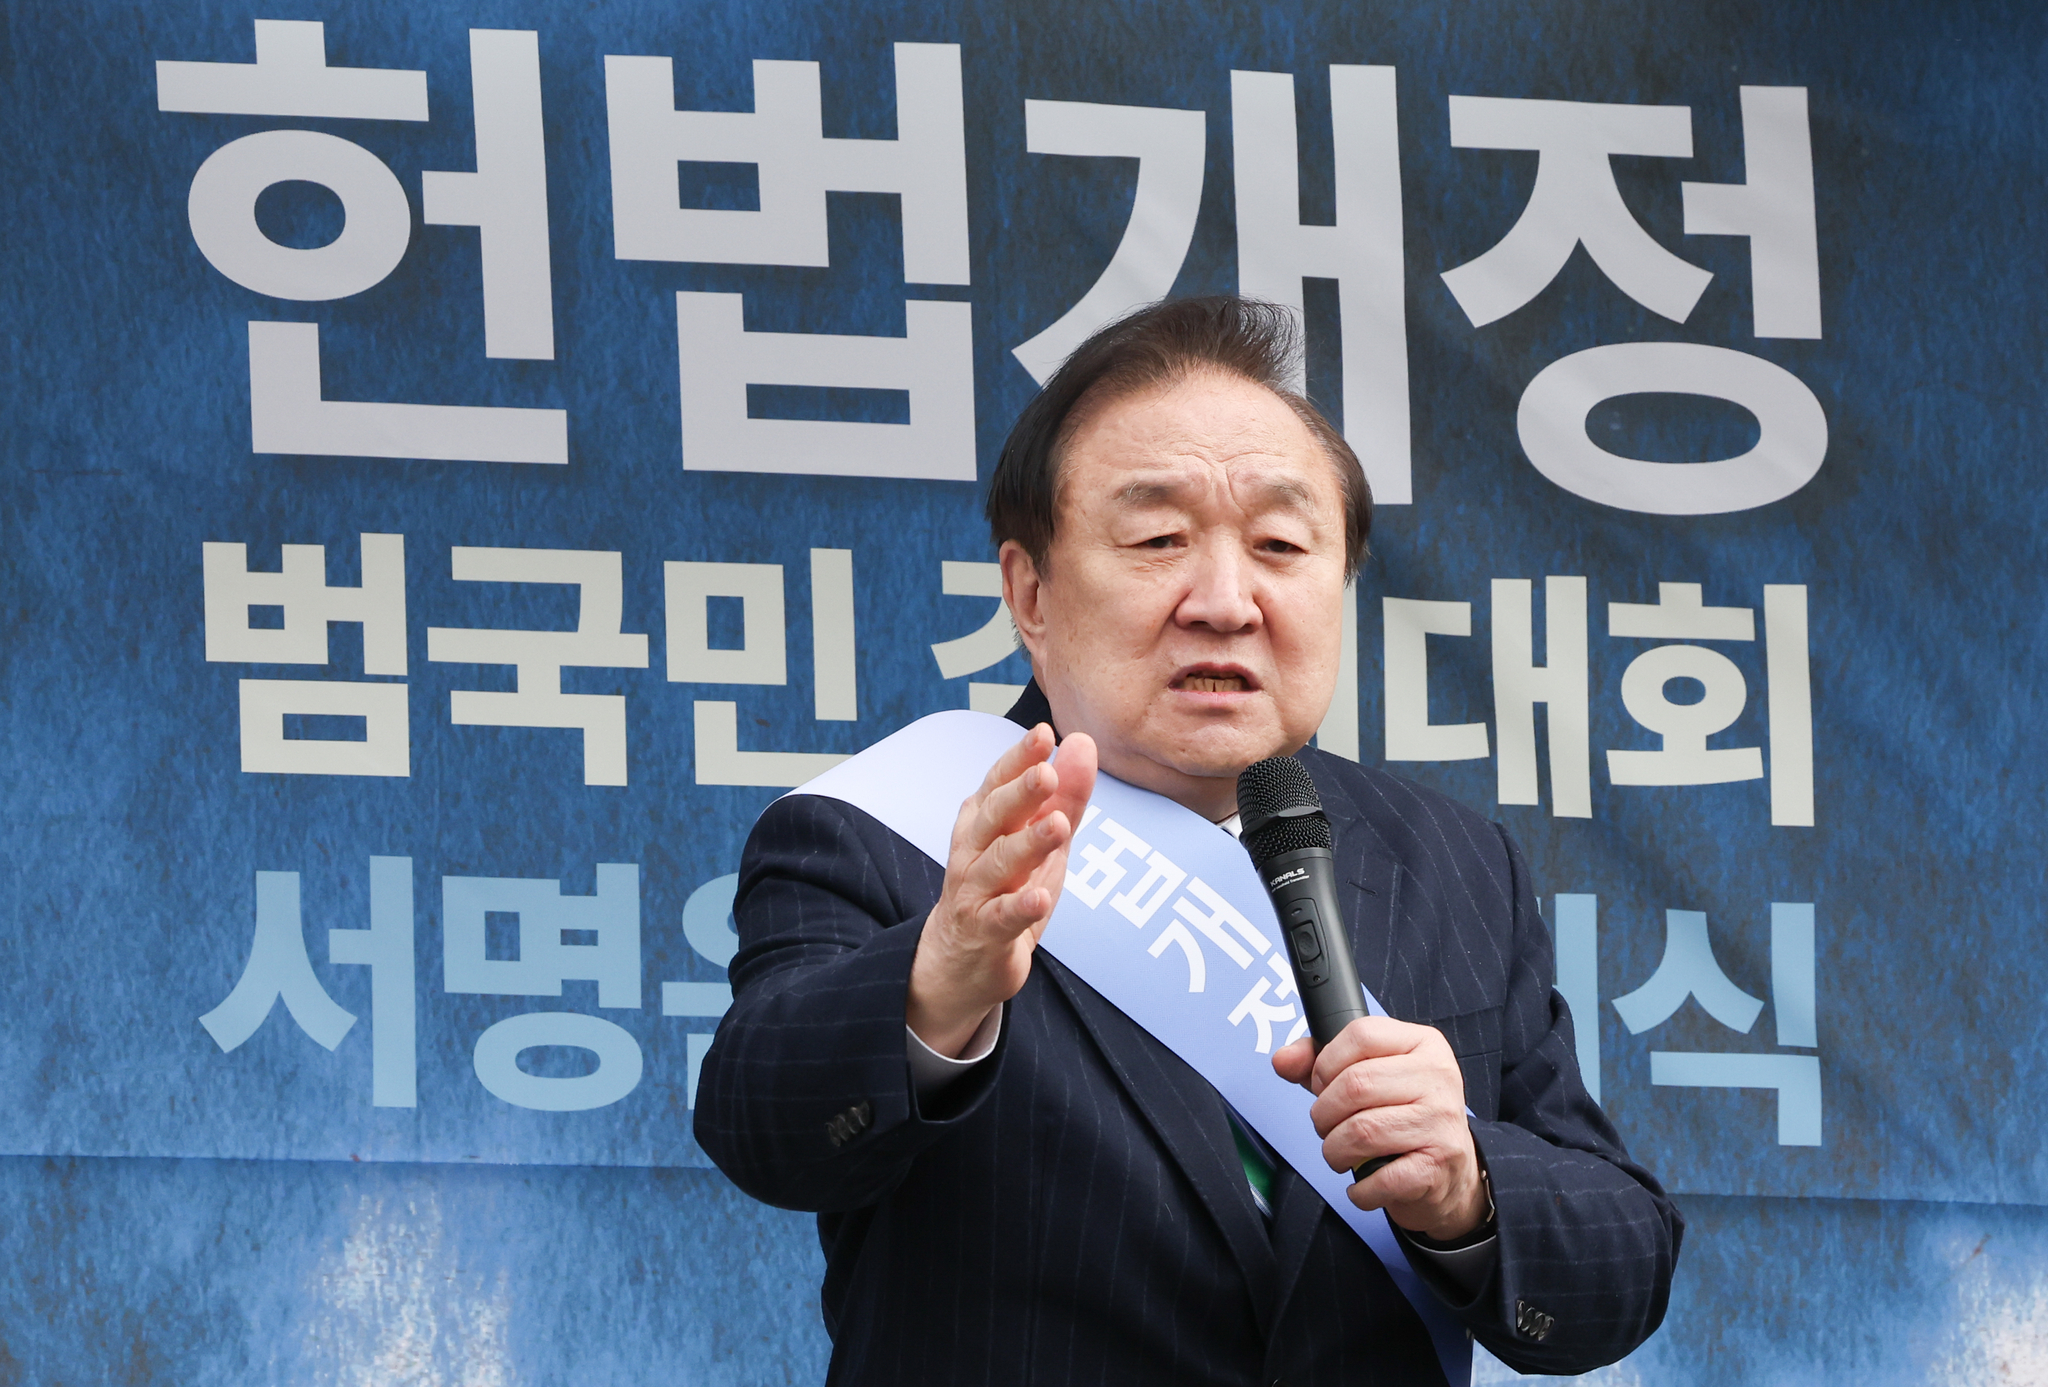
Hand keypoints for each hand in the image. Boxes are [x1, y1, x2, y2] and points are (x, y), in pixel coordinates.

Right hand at [906, 724, 1097, 1057]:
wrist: (961, 959)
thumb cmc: (1004, 888)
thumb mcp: (1040, 843)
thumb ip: (1065, 797)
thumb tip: (1083, 742)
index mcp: (985, 823)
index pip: (999, 783)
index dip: (1019, 759)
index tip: (1043, 734)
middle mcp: (974, 852)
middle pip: (995, 817)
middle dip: (1020, 793)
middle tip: (1048, 772)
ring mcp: (976, 892)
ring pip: (999, 864)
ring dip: (1028, 844)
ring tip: (1058, 826)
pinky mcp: (984, 932)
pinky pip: (1002, 918)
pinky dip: (1020, 907)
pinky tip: (1041, 897)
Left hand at [1272, 1017, 1488, 1242]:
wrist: (1450, 1174)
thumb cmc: (1403, 1118)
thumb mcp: (1369, 1077)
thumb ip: (1320, 1063)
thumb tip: (1283, 1060)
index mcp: (1423, 1044)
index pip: (1361, 1034)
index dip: (1327, 1063)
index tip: (1322, 1085)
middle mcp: (1438, 1077)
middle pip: (1356, 1084)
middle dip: (1324, 1113)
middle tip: (1326, 1126)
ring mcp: (1441, 1121)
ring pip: (1362, 1131)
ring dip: (1335, 1151)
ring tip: (1340, 1154)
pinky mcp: (1438, 1165)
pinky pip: (1380, 1178)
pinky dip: (1359, 1189)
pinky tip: (1362, 1184)